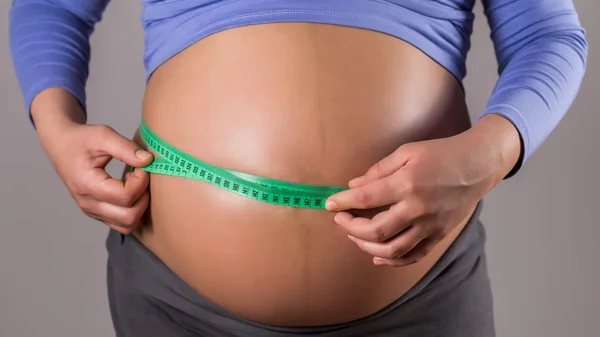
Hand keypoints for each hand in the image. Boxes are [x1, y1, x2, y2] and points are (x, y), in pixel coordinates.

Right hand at [38, 118, 152, 233]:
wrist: (60, 145)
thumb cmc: (80, 139)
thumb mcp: (103, 135)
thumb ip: (126, 148)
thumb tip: (148, 161)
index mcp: (87, 185)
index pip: (126, 196)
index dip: (141, 181)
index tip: (142, 164)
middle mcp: (88, 204)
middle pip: (129, 217)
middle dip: (144, 197)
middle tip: (141, 176)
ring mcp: (92, 211)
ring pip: (127, 225)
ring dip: (140, 207)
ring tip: (135, 184)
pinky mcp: (97, 213)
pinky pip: (122, 223)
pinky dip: (134, 211)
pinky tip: (130, 191)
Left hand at [325, 116, 519, 265]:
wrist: (478, 166)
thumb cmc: (441, 153)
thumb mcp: (407, 152)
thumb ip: (379, 170)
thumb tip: (353, 186)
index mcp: (407, 183)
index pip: (366, 199)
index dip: (343, 203)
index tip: (329, 204)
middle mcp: (417, 209)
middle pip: (375, 230)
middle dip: (351, 228)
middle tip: (340, 220)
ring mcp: (429, 226)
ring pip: (392, 250)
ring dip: (367, 247)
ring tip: (355, 237)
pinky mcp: (438, 235)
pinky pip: (412, 256)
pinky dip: (392, 261)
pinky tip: (377, 257)